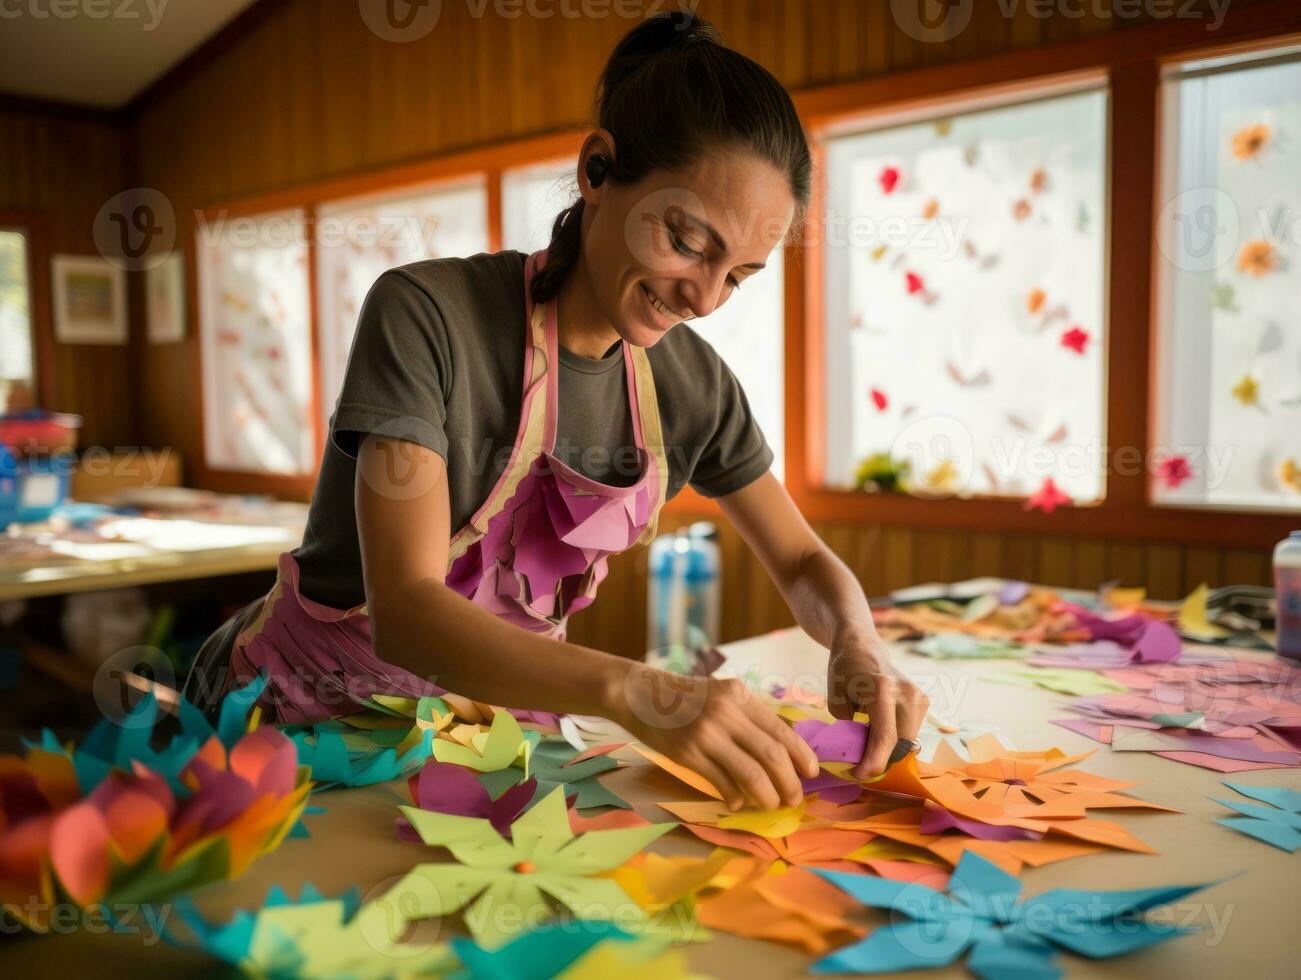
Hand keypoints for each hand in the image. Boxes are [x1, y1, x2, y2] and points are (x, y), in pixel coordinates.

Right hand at [615, 664, 819, 811]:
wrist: (639, 694)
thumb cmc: (685, 697)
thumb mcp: (721, 693)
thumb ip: (748, 716)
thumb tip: (782, 750)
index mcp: (739, 695)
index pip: (781, 730)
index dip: (801, 755)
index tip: (812, 773)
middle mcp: (726, 712)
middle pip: (772, 755)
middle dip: (790, 782)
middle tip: (795, 798)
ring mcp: (706, 734)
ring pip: (751, 774)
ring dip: (767, 796)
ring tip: (772, 805)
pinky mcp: (687, 754)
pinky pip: (722, 783)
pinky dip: (736, 798)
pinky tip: (738, 803)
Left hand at [827, 629, 928, 778]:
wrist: (861, 646)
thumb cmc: (844, 672)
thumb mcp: (836, 703)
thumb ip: (850, 732)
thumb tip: (862, 758)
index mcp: (882, 689)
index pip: (884, 739)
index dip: (872, 764)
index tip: (857, 775)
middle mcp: (907, 692)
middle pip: (900, 744)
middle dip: (880, 758)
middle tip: (859, 761)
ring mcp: (919, 696)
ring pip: (908, 741)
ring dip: (889, 748)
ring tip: (868, 738)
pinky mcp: (923, 700)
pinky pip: (910, 731)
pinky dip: (895, 737)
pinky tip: (879, 728)